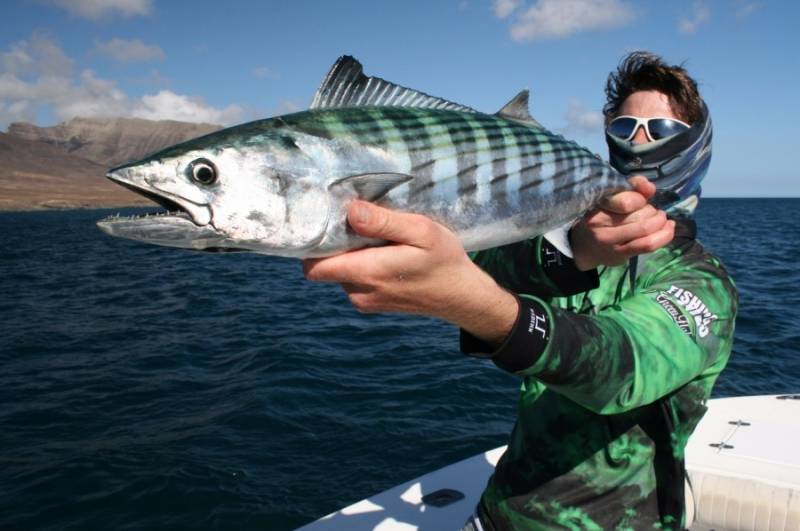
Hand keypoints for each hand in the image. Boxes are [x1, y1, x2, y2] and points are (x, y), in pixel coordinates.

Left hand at [303, 200, 517, 344]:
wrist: (461, 296)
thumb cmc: (444, 260)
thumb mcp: (421, 231)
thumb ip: (383, 222)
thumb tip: (350, 211)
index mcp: (368, 273)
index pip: (313, 265)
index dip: (313, 243)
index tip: (328, 222)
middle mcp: (359, 292)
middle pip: (324, 267)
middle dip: (333, 245)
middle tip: (358, 225)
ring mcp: (365, 301)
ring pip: (338, 273)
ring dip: (349, 255)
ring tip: (378, 240)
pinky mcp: (372, 304)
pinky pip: (352, 281)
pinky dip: (360, 266)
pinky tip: (384, 255)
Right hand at [571, 175, 675, 270]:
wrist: (586, 246)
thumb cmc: (605, 216)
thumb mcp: (613, 196)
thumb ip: (633, 186)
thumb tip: (650, 188)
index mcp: (597, 203)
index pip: (625, 200)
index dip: (640, 198)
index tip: (642, 200)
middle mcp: (598, 221)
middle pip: (639, 213)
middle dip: (652, 211)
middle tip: (651, 212)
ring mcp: (608, 239)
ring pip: (645, 228)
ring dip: (660, 222)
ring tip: (661, 219)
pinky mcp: (619, 254)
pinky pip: (648, 244)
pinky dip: (664, 235)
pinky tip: (669, 228)